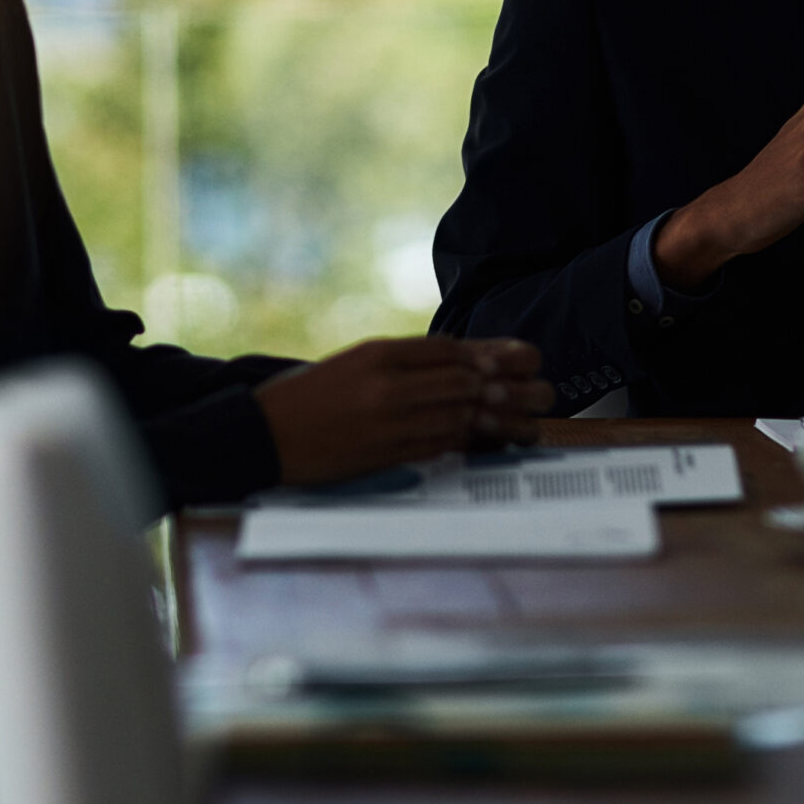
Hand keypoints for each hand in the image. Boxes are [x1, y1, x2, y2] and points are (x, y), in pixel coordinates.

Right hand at [255, 337, 552, 484]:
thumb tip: (457, 363)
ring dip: (499, 418)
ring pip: (457, 415)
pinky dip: (470, 442)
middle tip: (542, 389)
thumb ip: (401, 362)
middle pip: (461, 380)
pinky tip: (493, 441)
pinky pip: (439, 445)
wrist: (261, 434)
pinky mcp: (383, 454)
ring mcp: (385, 421)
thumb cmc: (308, 397)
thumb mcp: (353, 363)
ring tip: (530, 420)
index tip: (521, 356)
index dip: (489, 353)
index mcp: (377, 353)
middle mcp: (386, 384)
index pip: (447, 349)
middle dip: (507, 385)